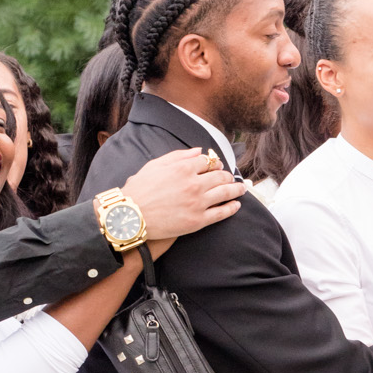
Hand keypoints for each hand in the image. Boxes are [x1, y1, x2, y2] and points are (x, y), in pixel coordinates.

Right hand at [119, 149, 243, 247]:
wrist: (130, 216)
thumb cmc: (139, 190)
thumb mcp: (155, 165)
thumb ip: (178, 156)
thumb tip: (199, 151)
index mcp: (183, 168)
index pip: (208, 162)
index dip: (214, 162)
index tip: (217, 165)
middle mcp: (194, 184)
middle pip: (220, 176)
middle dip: (227, 175)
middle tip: (231, 177)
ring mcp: (198, 203)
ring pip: (225, 192)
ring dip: (237, 189)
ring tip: (242, 188)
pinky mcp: (198, 221)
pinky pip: (221, 213)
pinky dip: (232, 207)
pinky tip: (236, 205)